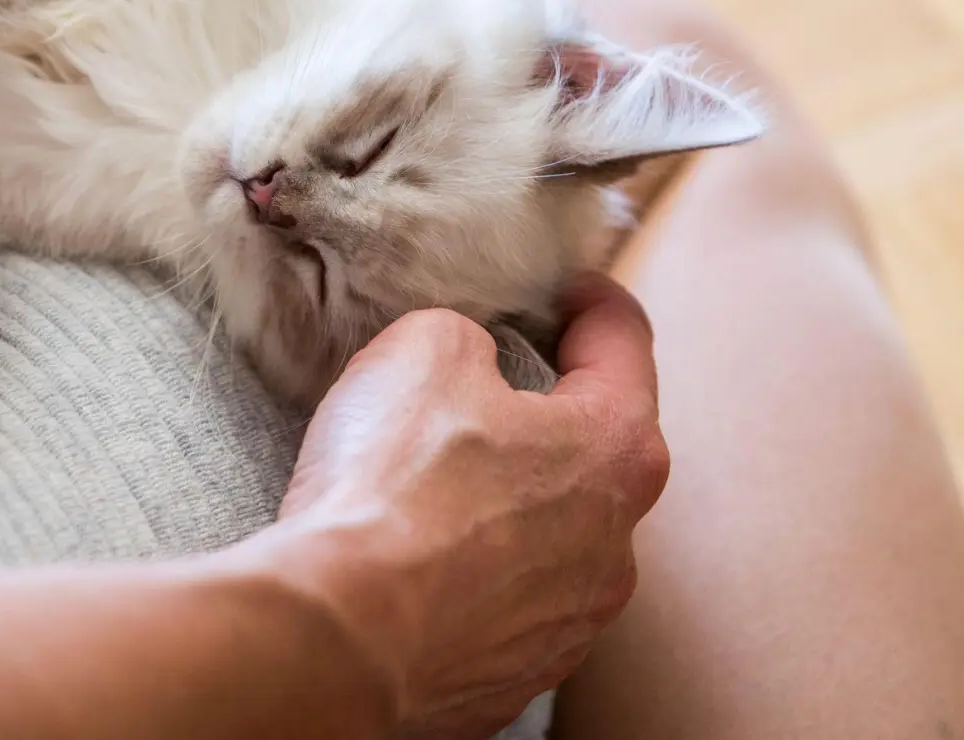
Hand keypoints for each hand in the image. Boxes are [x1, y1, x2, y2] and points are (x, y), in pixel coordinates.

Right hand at [268, 273, 668, 737]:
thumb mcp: (422, 350)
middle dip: (550, 413)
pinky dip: (473, 578)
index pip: (624, 344)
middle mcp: (615, 542)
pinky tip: (419, 563)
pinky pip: (505, 606)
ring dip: (511, 506)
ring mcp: (571, 620)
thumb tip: (467, 362)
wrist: (341, 635)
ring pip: (554, 538)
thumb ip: (466, 338)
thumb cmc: (392, 488)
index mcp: (614, 447)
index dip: (590, 302)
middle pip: (597, 451)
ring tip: (437, 488)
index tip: (564, 290)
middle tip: (488, 389)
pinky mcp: (519, 674)